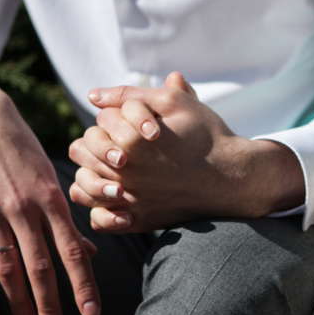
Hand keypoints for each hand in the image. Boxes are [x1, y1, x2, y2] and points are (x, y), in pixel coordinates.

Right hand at [0, 82, 99, 314]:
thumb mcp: (49, 177)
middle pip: (40, 266)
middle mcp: (23, 208)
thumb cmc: (21, 150)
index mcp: (51, 198)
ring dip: (19, 301)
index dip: (83, 285)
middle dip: (50, 304)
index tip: (91, 314)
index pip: (72, 251)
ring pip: (7, 267)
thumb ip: (66, 218)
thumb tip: (90, 253)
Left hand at [68, 72, 304, 231]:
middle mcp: (125, 173)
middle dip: (97, 140)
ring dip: (89, 172)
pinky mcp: (138, 221)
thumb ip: (132, 94)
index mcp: (131, 141)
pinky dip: (99, 208)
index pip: (98, 121)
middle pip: (82, 151)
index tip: (132, 120)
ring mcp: (130, 200)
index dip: (113, 115)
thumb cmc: (205, 135)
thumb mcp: (174, 102)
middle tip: (118, 141)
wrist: (231, 176)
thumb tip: (93, 95)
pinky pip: (100, 220)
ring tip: (109, 165)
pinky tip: (113, 195)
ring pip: (82, 186)